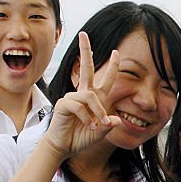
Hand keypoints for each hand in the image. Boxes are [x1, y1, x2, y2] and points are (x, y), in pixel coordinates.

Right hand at [43, 32, 121, 158]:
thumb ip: (108, 126)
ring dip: (98, 111)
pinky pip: (79, 105)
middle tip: (83, 34)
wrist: (64, 147)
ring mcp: (72, 97)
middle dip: (85, 50)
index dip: (112, 66)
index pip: (106, 79)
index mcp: (95, 98)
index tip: (117, 52)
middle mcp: (83, 94)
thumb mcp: (100, 133)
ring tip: (98, 125)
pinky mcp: (63, 104)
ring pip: (90, 96)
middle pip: (86, 67)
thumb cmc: (81, 138)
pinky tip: (88, 125)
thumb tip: (116, 120)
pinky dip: (87, 117)